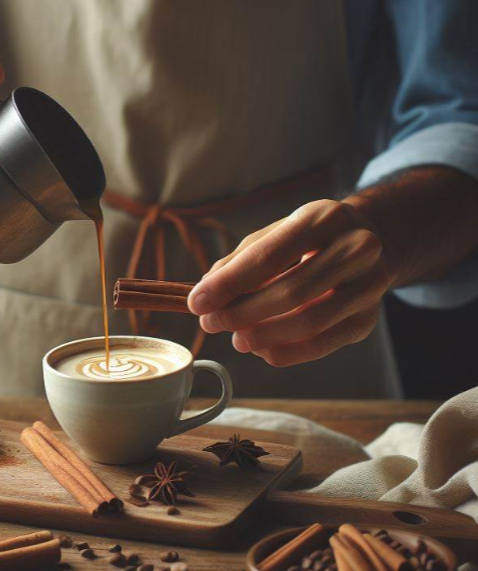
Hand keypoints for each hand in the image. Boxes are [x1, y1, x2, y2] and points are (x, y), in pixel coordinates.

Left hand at [187, 199, 391, 366]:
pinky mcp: (369, 320)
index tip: (197, 302)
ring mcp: (369, 286)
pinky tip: (262, 350)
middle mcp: (356, 248)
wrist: (372, 242)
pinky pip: (323, 344)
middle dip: (242, 313)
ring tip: (235, 339)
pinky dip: (287, 352)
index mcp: (324, 218)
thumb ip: (240, 261)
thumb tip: (205, 294)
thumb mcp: (276, 233)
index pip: (269, 255)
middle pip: (291, 291)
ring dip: (263, 336)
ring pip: (309, 322)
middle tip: (210, 323)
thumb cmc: (310, 239)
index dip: (229, 283)